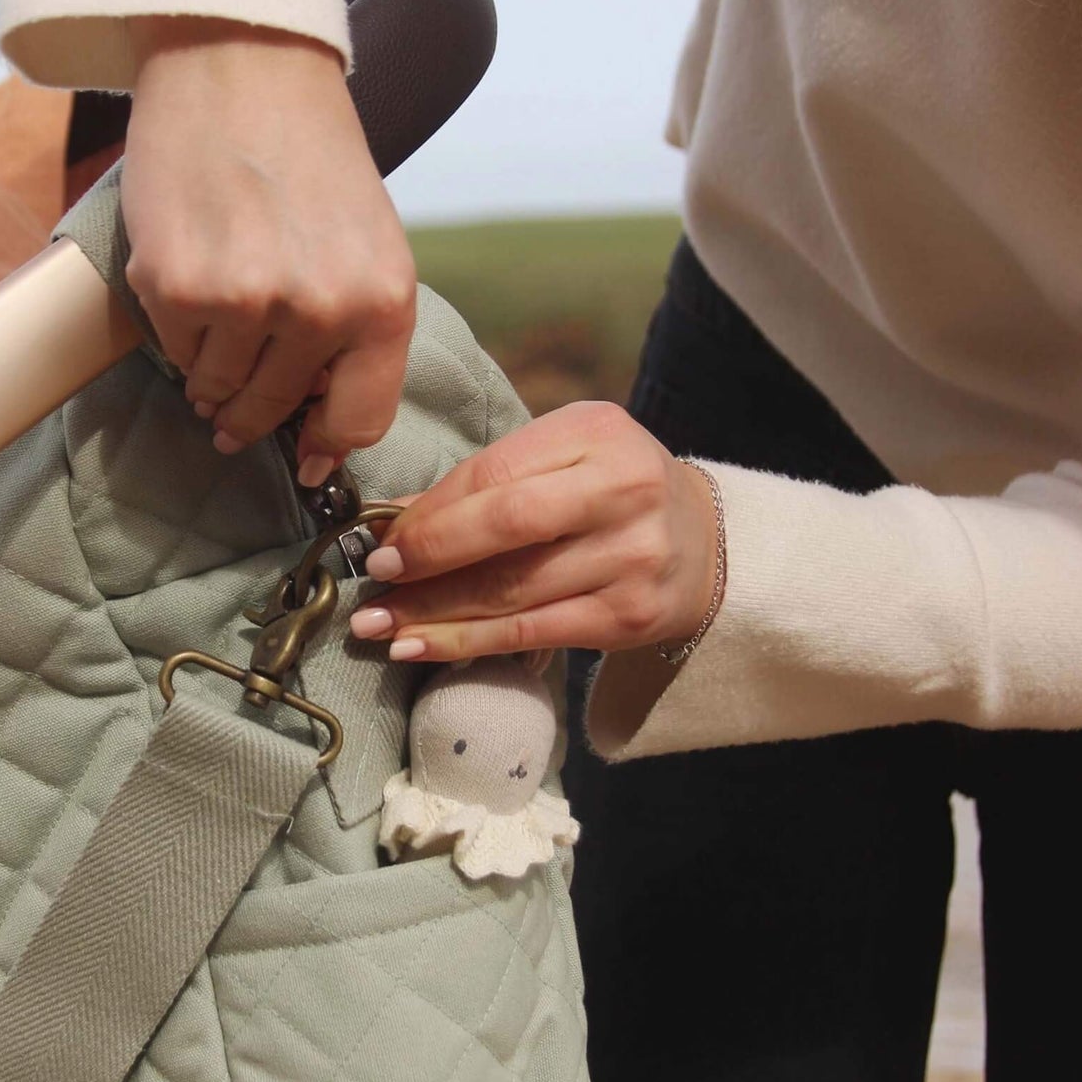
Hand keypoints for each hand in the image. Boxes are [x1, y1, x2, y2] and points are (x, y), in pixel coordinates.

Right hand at [121, 18, 416, 483]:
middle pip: (275, 411)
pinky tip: (188, 282)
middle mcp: (321, 310)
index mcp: (383, 303)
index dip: (326, 446)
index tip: (305, 457)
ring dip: (209, 376)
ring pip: (218, 388)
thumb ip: (356, 340)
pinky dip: (177, 332)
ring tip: (212, 327)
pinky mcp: (180, 287)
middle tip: (229, 414)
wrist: (241, 69)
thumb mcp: (368, 250)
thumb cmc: (309, 160)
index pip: (359, 420)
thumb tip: (319, 443)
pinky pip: (175, 350)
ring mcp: (248, 301)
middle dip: (249, 416)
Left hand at [348, 402, 721, 660]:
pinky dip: (465, 643)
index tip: (382, 538)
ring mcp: (631, 557)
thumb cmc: (608, 495)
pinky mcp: (628, 616)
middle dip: (431, 556)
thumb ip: (484, 483)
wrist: (703, 546)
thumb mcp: (560, 461)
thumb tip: (391, 520)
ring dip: (434, 612)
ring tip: (377, 624)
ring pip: (512, 590)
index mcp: (597, 434)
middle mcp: (623, 491)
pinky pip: (529, 634)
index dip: (432, 511)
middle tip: (378, 578)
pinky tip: (419, 647)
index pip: (497, 473)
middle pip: (508, 526)